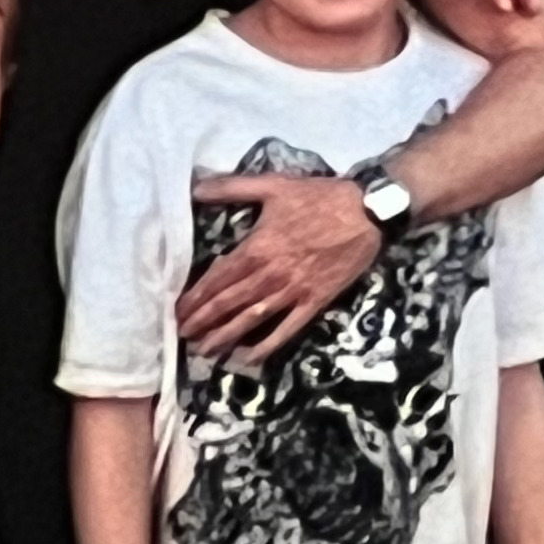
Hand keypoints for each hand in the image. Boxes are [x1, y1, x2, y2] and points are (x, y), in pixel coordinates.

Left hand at [175, 171, 381, 366]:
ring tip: (205, 350)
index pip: (217, 278)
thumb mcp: (273, 185)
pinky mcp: (315, 302)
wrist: (366, 212)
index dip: (195, 297)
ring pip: (252, 320)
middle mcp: (270, 274)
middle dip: (203, 321)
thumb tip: (195, 186)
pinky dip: (266, 345)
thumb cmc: (318, 197)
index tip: (177, 311)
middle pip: (229, 303)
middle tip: (182, 336)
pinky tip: (248, 357)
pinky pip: (287, 329)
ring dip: (225, 337)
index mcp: (257, 247)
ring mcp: (293, 291)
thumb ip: (232, 187)